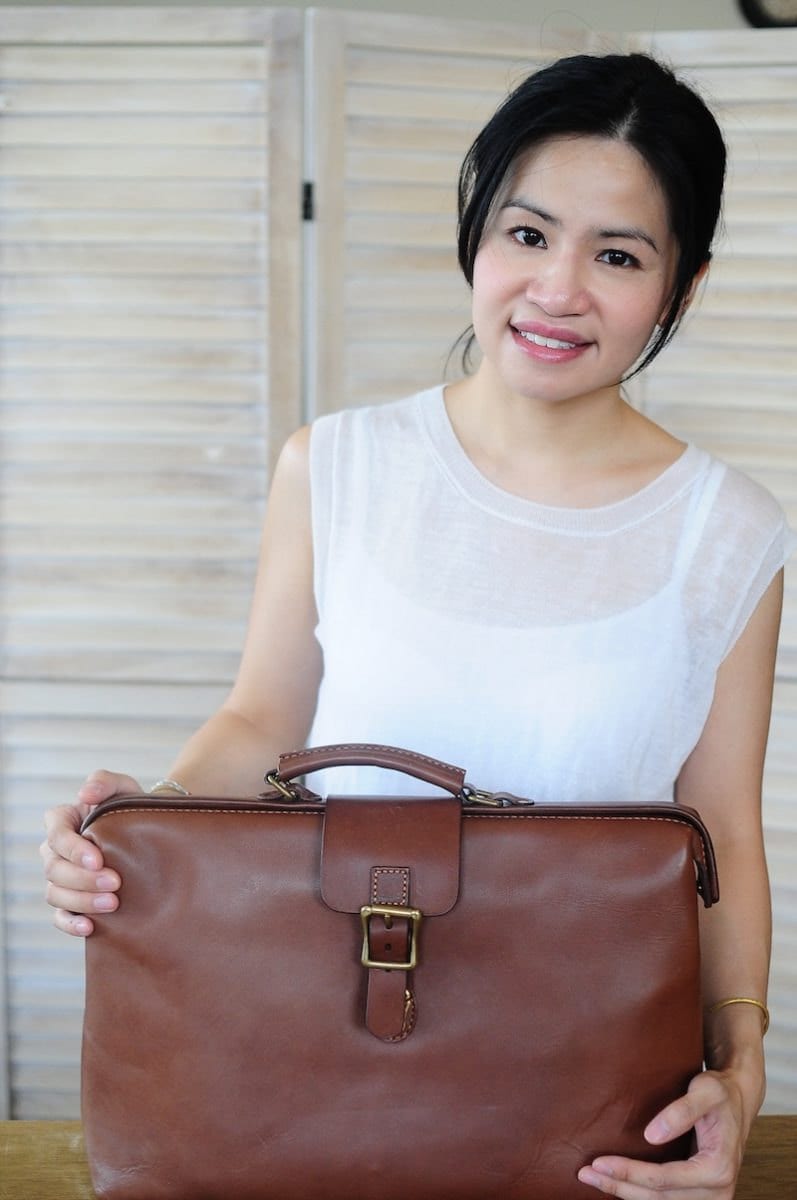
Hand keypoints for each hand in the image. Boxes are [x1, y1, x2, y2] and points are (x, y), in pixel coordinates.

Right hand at [40, 769, 141, 936]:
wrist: (147, 834)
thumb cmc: (130, 807)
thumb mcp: (122, 787)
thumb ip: (103, 782)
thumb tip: (84, 794)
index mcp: (61, 821)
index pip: (56, 835)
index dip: (73, 849)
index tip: (98, 859)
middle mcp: (55, 850)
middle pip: (55, 869)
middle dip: (83, 879)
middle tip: (115, 882)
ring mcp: (60, 878)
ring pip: (55, 894)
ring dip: (82, 901)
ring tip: (113, 903)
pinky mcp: (70, 901)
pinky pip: (59, 917)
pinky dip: (70, 924)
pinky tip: (90, 926)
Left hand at [577, 1070, 745, 1197]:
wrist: (736, 1101)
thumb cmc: (719, 1093)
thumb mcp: (705, 1091)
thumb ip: (681, 1111)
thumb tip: (651, 1136)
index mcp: (718, 1169)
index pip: (664, 1178)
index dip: (629, 1172)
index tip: (598, 1161)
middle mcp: (717, 1192)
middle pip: (658, 1197)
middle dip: (620, 1186)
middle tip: (585, 1173)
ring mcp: (709, 1198)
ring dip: (625, 1193)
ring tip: (593, 1178)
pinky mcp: (699, 1195)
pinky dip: (639, 1193)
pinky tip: (616, 1182)